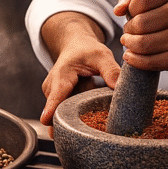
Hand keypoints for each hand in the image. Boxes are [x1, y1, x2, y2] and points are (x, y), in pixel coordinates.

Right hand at [38, 13, 121, 127]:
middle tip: (95, 113)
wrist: (74, 46)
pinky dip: (79, 112)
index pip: (56, 95)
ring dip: (80, 112)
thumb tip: (120, 89)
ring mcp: (51, 97)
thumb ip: (111, 71)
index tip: (46, 121)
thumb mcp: (102, 56)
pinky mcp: (56, 103)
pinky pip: (67, 113)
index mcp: (61, 75)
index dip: (51, 109)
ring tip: (91, 94)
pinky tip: (88, 101)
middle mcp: (51, 89)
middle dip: (76, 119)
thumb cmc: (86, 50)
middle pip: (60, 111)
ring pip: (66, 113)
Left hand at [114, 0, 167, 72]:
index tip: (136, 15)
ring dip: (129, 45)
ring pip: (142, 44)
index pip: (139, 1)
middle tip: (130, 32)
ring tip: (129, 43)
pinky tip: (131, 56)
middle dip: (128, 30)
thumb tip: (117, 10)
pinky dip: (134, 60)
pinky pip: (148, 61)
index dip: (131, 11)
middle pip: (139, 24)